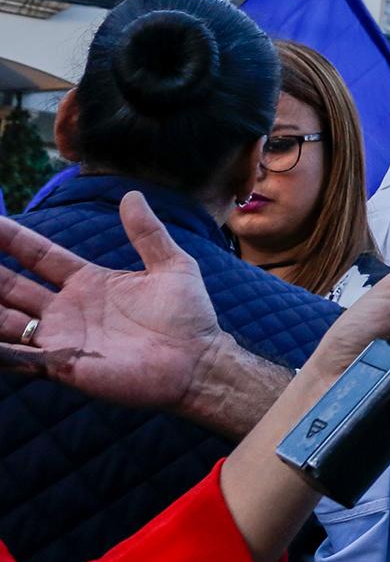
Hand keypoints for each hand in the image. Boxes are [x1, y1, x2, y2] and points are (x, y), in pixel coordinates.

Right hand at [0, 192, 229, 411]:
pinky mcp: (62, 365)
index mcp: (88, 282)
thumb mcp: (171, 265)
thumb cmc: (188, 316)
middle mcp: (67, 308)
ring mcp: (61, 337)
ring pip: (4, 319)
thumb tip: (132, 196)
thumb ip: (147, 233)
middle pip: (10, 286)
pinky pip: (17, 356)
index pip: (38, 255)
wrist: (199, 361)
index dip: (12, 238)